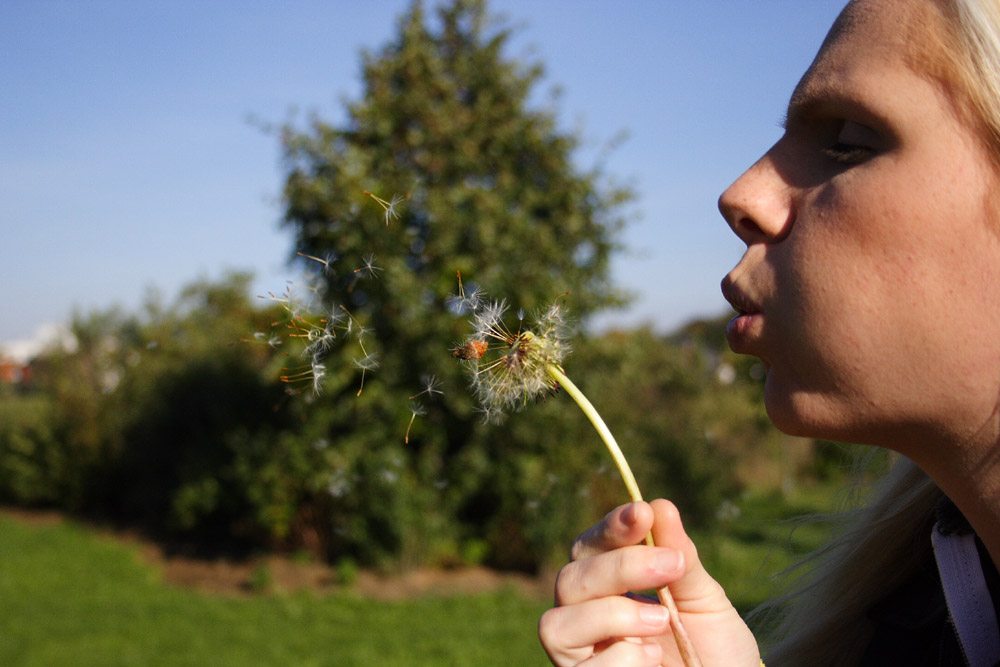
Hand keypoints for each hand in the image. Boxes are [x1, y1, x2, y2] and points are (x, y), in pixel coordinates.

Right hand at [538, 499, 760, 665]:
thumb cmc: (714, 649)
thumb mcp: (705, 600)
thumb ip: (680, 556)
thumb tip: (660, 505)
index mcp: (609, 588)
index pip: (591, 548)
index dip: (610, 528)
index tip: (642, 514)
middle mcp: (586, 619)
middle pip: (569, 579)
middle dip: (618, 567)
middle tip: (671, 565)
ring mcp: (583, 656)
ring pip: (557, 624)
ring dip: (612, 615)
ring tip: (661, 621)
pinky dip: (620, 658)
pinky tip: (653, 660)